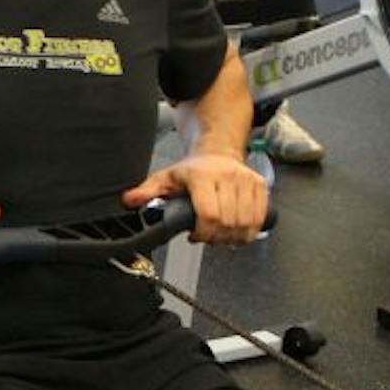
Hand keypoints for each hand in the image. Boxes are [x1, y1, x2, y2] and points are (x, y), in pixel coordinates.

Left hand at [123, 152, 267, 245]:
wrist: (218, 152)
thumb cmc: (192, 169)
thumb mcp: (166, 178)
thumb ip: (147, 191)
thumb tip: (129, 201)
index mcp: (202, 176)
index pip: (209, 214)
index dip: (204, 233)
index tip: (195, 236)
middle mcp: (227, 176)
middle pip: (227, 222)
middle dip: (216, 237)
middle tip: (207, 237)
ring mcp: (246, 180)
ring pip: (245, 222)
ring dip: (233, 237)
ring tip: (220, 235)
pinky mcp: (259, 185)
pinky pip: (260, 217)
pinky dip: (249, 231)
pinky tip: (237, 231)